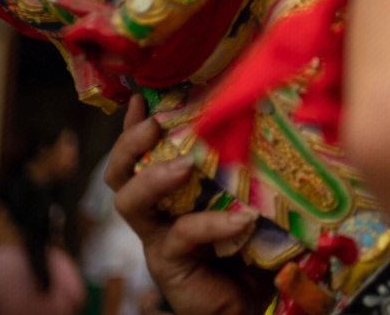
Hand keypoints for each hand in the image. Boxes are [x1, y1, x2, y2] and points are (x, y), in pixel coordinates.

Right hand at [106, 95, 268, 314]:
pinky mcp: (170, 265)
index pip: (141, 151)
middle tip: (154, 124)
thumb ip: (247, 163)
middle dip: (130, 144)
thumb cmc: (254, 240)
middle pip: (120, 174)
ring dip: (153, 178)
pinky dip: (212, 224)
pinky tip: (242, 219)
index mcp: (171, 189)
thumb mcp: (249, 193)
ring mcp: (158, 239)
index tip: (141, 96)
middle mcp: (157, 212)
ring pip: (130, 203)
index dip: (134, 124)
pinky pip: (180, 236)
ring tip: (184, 165)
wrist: (258, 298)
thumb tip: (270, 112)